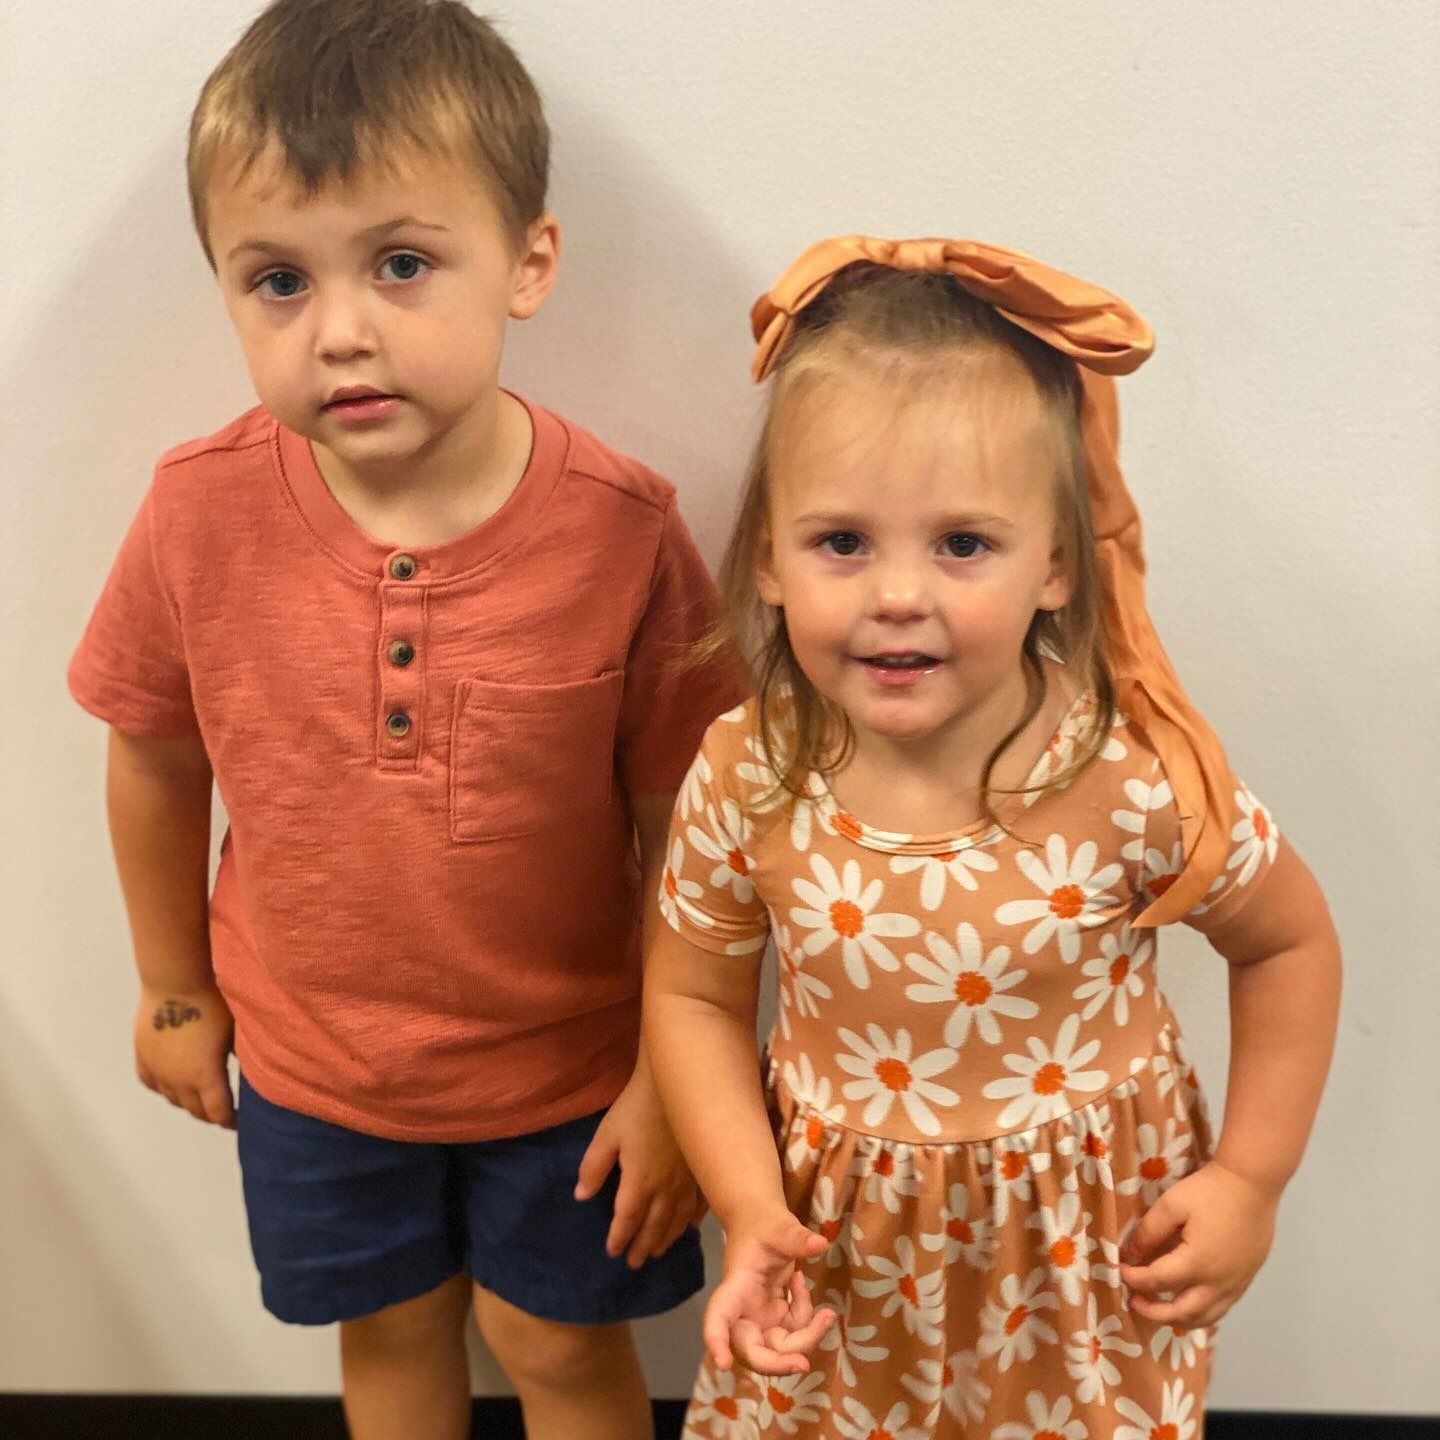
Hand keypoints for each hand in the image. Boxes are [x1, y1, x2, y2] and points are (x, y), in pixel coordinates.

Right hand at [134, 983, 235, 1128]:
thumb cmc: (212, 1002)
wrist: (176, 981)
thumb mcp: (236, 1031)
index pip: (218, 1112)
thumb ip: (243, 1055)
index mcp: (205, 1076)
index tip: (238, 1121)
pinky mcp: (142, 1055)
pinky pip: (151, 1082)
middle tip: (223, 1111)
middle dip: (210, 1114)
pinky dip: (164, 1088)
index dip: (230, 1120)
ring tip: (201, 1098)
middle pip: (194, 1109)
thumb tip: (255, 1069)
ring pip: (172, 1098)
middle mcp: (178, 1080)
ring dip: (188, 1103)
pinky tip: (172, 1084)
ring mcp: (157, 1069)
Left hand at [575, 1064, 705, 1268]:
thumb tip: (581, 1197)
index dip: (620, 1237)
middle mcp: (666, 1189)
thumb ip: (593, 1167)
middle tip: (635, 1262)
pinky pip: (700, 1203)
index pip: (628, 1219)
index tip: (613, 1251)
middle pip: (654, 1226)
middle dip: (643, 1246)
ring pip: (678, 1220)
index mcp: (639, 1182)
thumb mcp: (606, 1135)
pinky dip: (694, 1219)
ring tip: (659, 1252)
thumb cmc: (636, 1108)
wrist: (676, 1085)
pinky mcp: (702, 1170)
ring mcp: (688, 1181)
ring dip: (667, 1238)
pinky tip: (691, 1227)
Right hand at [704, 1209, 835, 1375]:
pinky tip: (800, 1285)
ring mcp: (759, 1320)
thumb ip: (797, 1236)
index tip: (723, 1363)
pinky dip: (807, 1320)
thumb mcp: (779, 1225)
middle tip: (803, 1365)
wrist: (760, 1224)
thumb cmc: (762, 1224)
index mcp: (735, 1287)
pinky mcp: (774, 1321)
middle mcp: (742, 1312)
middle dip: (777, 1363)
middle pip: (752, 1351)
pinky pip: (794, 1336)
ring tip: (826, 1313)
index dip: (717, 1340)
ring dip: (806, 1338)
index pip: (719, 1316)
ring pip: (779, 1350)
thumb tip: (821, 1243)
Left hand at [1119, 1160, 1279, 1327]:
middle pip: (1181, 1312)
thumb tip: (1132, 1254)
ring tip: (1159, 1310)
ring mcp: (1235, 1285)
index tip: (1119, 1270)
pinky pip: (1222, 1308)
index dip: (1133, 1278)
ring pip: (1205, 1318)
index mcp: (1196, 1264)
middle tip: (1133, 1301)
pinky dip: (1201, 1313)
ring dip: (1178, 1319)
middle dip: (1153, 1311)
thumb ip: (1149, 1232)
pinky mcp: (1246, 1279)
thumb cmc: (1210, 1191)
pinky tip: (1190, 1303)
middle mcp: (1217, 1283)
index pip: (1156, 1281)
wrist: (1253, 1184)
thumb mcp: (1171, 1205)